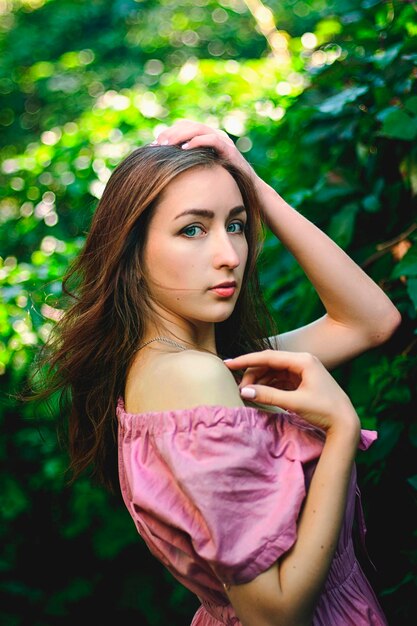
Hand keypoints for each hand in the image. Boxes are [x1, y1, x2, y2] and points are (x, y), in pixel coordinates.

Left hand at [153, 119, 257, 182]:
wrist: (248, 189)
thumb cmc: (224, 182)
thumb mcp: (203, 170)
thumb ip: (190, 164)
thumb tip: (166, 167)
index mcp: (207, 137)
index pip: (185, 127)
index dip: (169, 132)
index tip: (154, 144)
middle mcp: (215, 134)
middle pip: (189, 125)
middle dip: (171, 132)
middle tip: (157, 143)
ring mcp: (223, 140)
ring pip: (199, 129)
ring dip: (180, 135)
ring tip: (167, 144)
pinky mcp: (229, 149)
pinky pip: (212, 140)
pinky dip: (197, 142)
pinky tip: (184, 149)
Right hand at [224, 350, 359, 435]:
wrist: (346, 423)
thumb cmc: (324, 411)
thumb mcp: (294, 403)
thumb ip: (268, 395)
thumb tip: (244, 391)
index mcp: (303, 360)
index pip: (268, 356)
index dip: (246, 360)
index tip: (228, 363)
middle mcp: (303, 361)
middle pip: (270, 363)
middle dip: (253, 374)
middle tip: (240, 389)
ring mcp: (303, 370)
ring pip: (274, 371)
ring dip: (260, 381)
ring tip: (248, 394)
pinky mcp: (303, 381)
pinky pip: (280, 379)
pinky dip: (269, 386)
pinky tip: (260, 394)